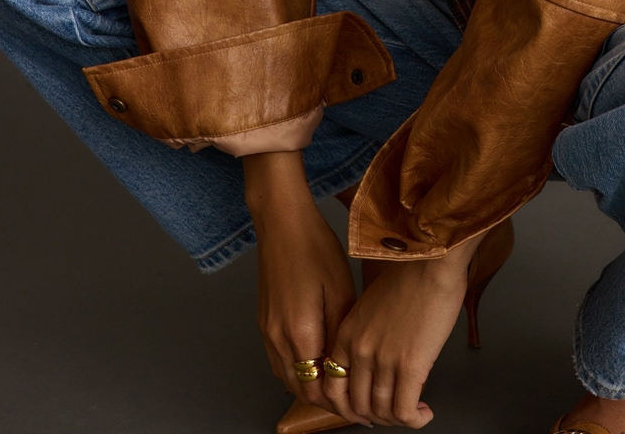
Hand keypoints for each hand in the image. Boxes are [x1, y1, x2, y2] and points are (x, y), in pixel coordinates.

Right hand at [244, 151, 359, 414]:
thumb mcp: (340, 288)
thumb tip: (346, 363)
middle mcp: (278, 338)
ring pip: (287, 376)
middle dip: (325, 399)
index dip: (339, 402)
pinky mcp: (264, 321)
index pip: (317, 388)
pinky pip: (279, 359)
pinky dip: (296, 369)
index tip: (360, 403)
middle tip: (352, 399)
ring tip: (337, 383)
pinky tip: (315, 359)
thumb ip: (341, 332)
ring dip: (310, 385)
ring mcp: (267, 331)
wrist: (281, 222)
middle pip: (300, 388)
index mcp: (300, 333)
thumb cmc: (314, 248)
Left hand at [322, 237, 482, 427]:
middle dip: (377, 417)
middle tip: (394, 415)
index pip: (334, 388)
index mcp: (347, 333)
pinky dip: (414, 419)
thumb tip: (377, 360)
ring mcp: (383, 359)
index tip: (367, 410)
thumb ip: (367, 333)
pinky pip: (404, 410)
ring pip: (382, 411)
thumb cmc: (410, 275)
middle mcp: (359, 350)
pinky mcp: (410, 365)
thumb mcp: (373, 305)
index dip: (350, 407)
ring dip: (399, 419)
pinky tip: (424, 413)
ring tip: (414, 412)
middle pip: (357, 405)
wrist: (431, 260)